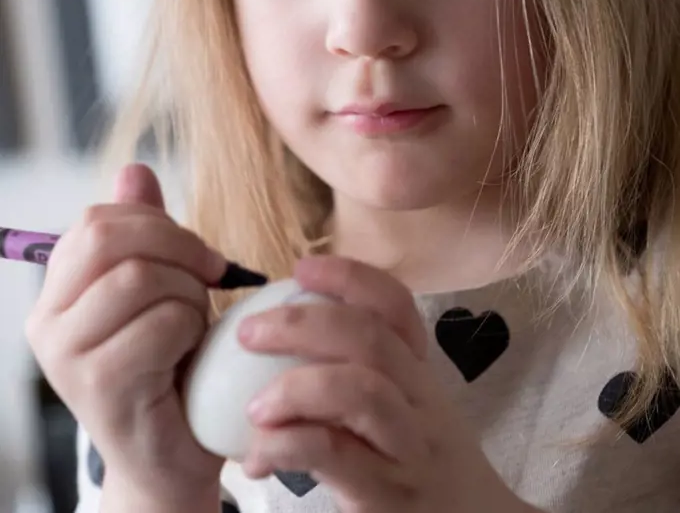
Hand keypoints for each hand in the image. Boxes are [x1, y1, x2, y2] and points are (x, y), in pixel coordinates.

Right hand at [25, 163, 225, 500]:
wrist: (171, 453)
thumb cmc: (171, 364)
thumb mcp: (160, 289)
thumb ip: (145, 233)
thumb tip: (134, 169)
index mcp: (58, 292)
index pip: (98, 221)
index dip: (160, 222)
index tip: (199, 253)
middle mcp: (47, 322)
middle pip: (110, 239)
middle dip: (179, 246)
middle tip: (211, 274)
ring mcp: (67, 356)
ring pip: (142, 278)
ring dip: (190, 294)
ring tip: (195, 323)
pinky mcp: (101, 386)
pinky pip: (163, 323)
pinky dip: (194, 328)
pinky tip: (192, 353)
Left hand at [237, 255, 526, 512]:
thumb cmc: (422, 456)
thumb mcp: (408, 404)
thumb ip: (363, 369)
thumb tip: (287, 331)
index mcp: (418, 369)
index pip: (395, 305)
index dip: (349, 277)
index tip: (301, 268)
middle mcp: (419, 398)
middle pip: (369, 338)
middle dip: (302, 324)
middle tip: (249, 331)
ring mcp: (408, 445)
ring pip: (358, 391)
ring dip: (294, 389)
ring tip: (255, 407)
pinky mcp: (387, 492)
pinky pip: (332, 454)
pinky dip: (284, 446)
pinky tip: (256, 457)